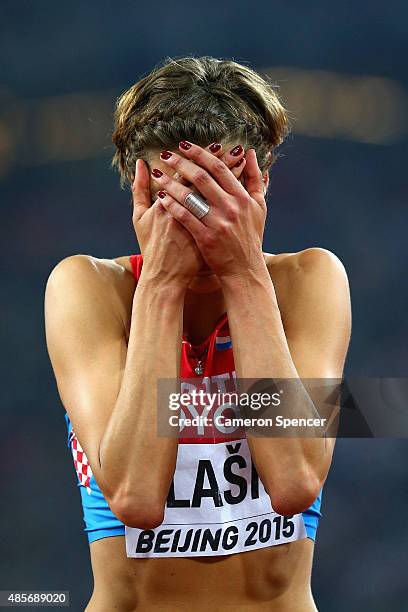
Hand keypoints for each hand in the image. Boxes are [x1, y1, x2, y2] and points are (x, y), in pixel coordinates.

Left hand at [149, 141, 266, 278]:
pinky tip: (160, 196)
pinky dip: (172, 205)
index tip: (184, 146)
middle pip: (202, 177)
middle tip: (166, 155)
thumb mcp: (259, 207)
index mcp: (243, 197)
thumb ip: (256, 178)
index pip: (219, 168)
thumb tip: (249, 153)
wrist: (245, 270)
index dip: (200, 154)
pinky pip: (185, 216)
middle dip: (181, 163)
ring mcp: (218, 223)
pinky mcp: (206, 238)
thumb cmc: (251, 237)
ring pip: (190, 196)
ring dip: (171, 182)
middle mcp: (231, 207)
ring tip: (158, 173)